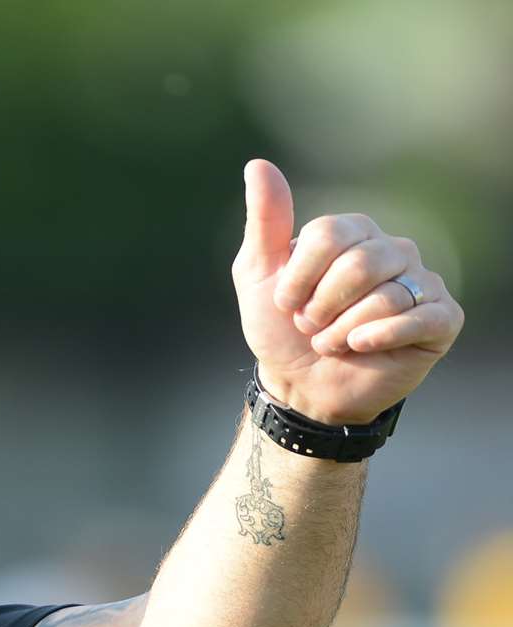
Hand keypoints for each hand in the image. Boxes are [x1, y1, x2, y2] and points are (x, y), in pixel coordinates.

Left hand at [232, 159, 463, 424]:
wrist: (302, 385)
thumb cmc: (282, 328)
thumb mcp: (258, 275)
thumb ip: (266, 222)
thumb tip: (258, 165)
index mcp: (353, 232)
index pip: (327, 236)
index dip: (297, 278)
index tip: (283, 303)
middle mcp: (393, 249)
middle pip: (359, 264)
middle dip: (321, 307)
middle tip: (310, 326)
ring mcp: (421, 282)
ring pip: (385, 296)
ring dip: (342, 330)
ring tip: (332, 341)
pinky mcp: (442, 318)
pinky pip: (420, 318)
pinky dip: (379, 338)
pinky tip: (361, 347)